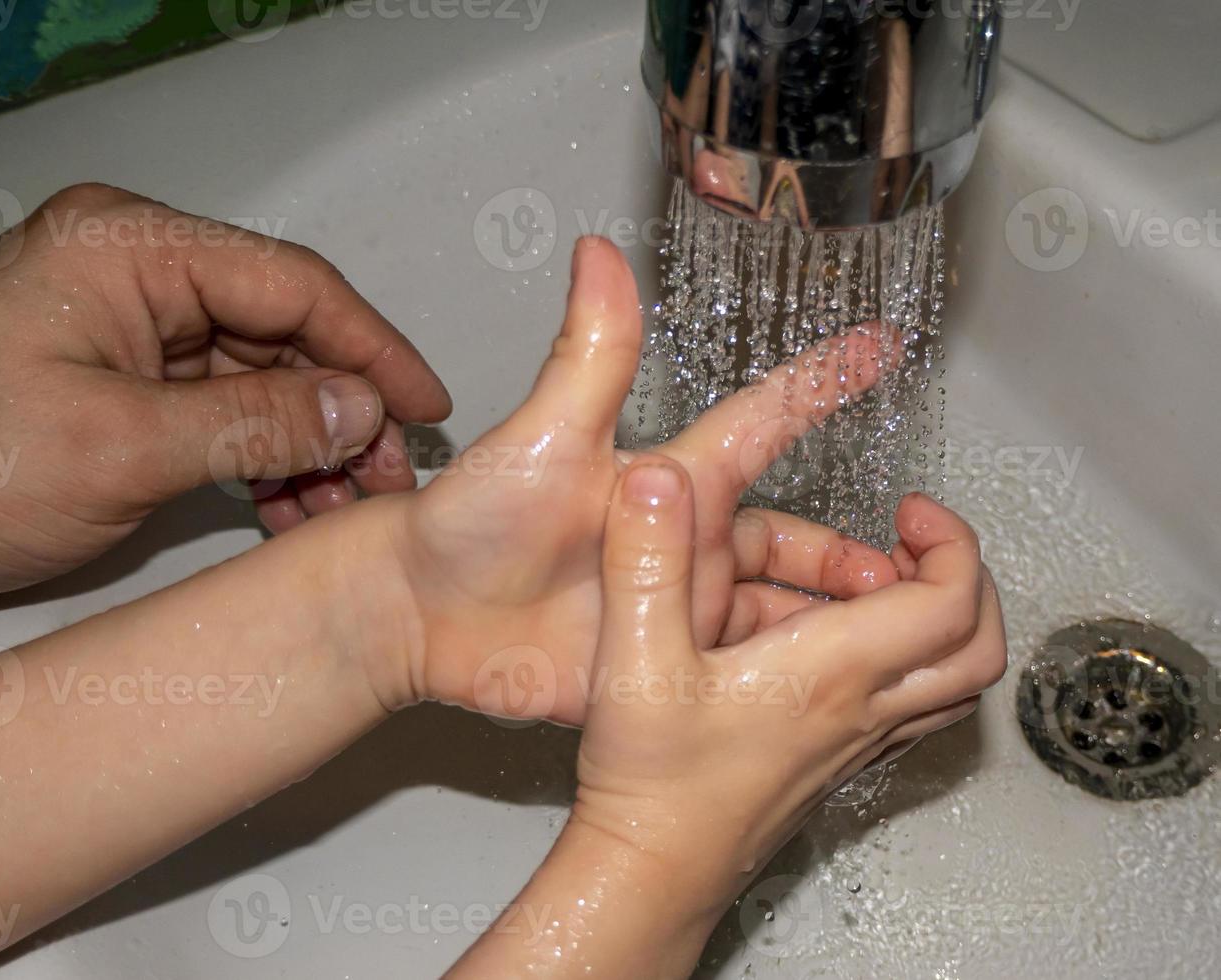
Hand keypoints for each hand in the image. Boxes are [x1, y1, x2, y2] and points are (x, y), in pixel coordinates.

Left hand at [0, 183, 449, 611]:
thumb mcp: (117, 446)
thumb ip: (253, 422)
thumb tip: (360, 408)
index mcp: (131, 248)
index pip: (292, 284)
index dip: (372, 347)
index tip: (425, 408)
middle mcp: (134, 277)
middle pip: (281, 333)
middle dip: (342, 411)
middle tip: (388, 481)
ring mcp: (124, 335)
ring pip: (255, 381)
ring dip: (305, 445)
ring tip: (342, 510)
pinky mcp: (114, 389)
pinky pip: (214, 415)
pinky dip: (257, 463)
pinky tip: (288, 510)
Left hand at [383, 237, 900, 721]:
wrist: (425, 617)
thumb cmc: (472, 518)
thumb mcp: (541, 436)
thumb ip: (587, 355)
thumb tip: (598, 252)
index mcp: (670, 480)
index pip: (764, 422)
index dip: (823, 384)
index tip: (884, 343)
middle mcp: (683, 539)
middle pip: (798, 540)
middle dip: (860, 553)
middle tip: (920, 566)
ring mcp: (675, 603)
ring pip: (781, 611)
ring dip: (835, 621)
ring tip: (894, 635)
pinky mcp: (660, 662)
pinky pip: (739, 672)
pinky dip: (787, 677)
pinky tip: (829, 689)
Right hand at [571, 459, 1006, 895]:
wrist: (654, 871)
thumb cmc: (652, 782)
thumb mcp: (633, 655)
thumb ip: (645, 560)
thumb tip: (654, 478)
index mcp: (832, 671)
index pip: (950, 600)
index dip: (951, 540)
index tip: (908, 508)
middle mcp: (863, 710)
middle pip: (979, 645)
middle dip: (964, 577)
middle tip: (913, 540)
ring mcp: (859, 744)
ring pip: (957, 684)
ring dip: (951, 623)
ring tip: (892, 582)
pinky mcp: (840, 765)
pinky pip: (919, 711)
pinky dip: (919, 664)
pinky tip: (859, 646)